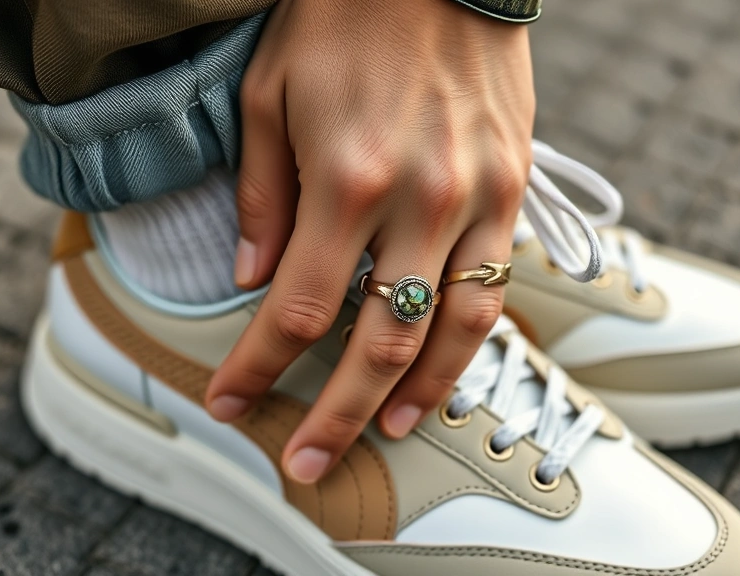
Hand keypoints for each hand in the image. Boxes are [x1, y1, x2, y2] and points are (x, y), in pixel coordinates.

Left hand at [206, 0, 534, 483]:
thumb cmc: (340, 18)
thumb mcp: (268, 93)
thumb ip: (262, 194)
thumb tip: (253, 279)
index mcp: (346, 177)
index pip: (296, 309)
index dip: (256, 368)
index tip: (226, 402)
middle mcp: (420, 201)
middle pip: (378, 342)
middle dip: (333, 414)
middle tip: (305, 464)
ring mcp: (478, 199)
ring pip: (453, 331)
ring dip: (415, 395)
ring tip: (382, 433)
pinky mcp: (513, 189)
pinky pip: (496, 287)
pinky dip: (469, 343)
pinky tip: (442, 370)